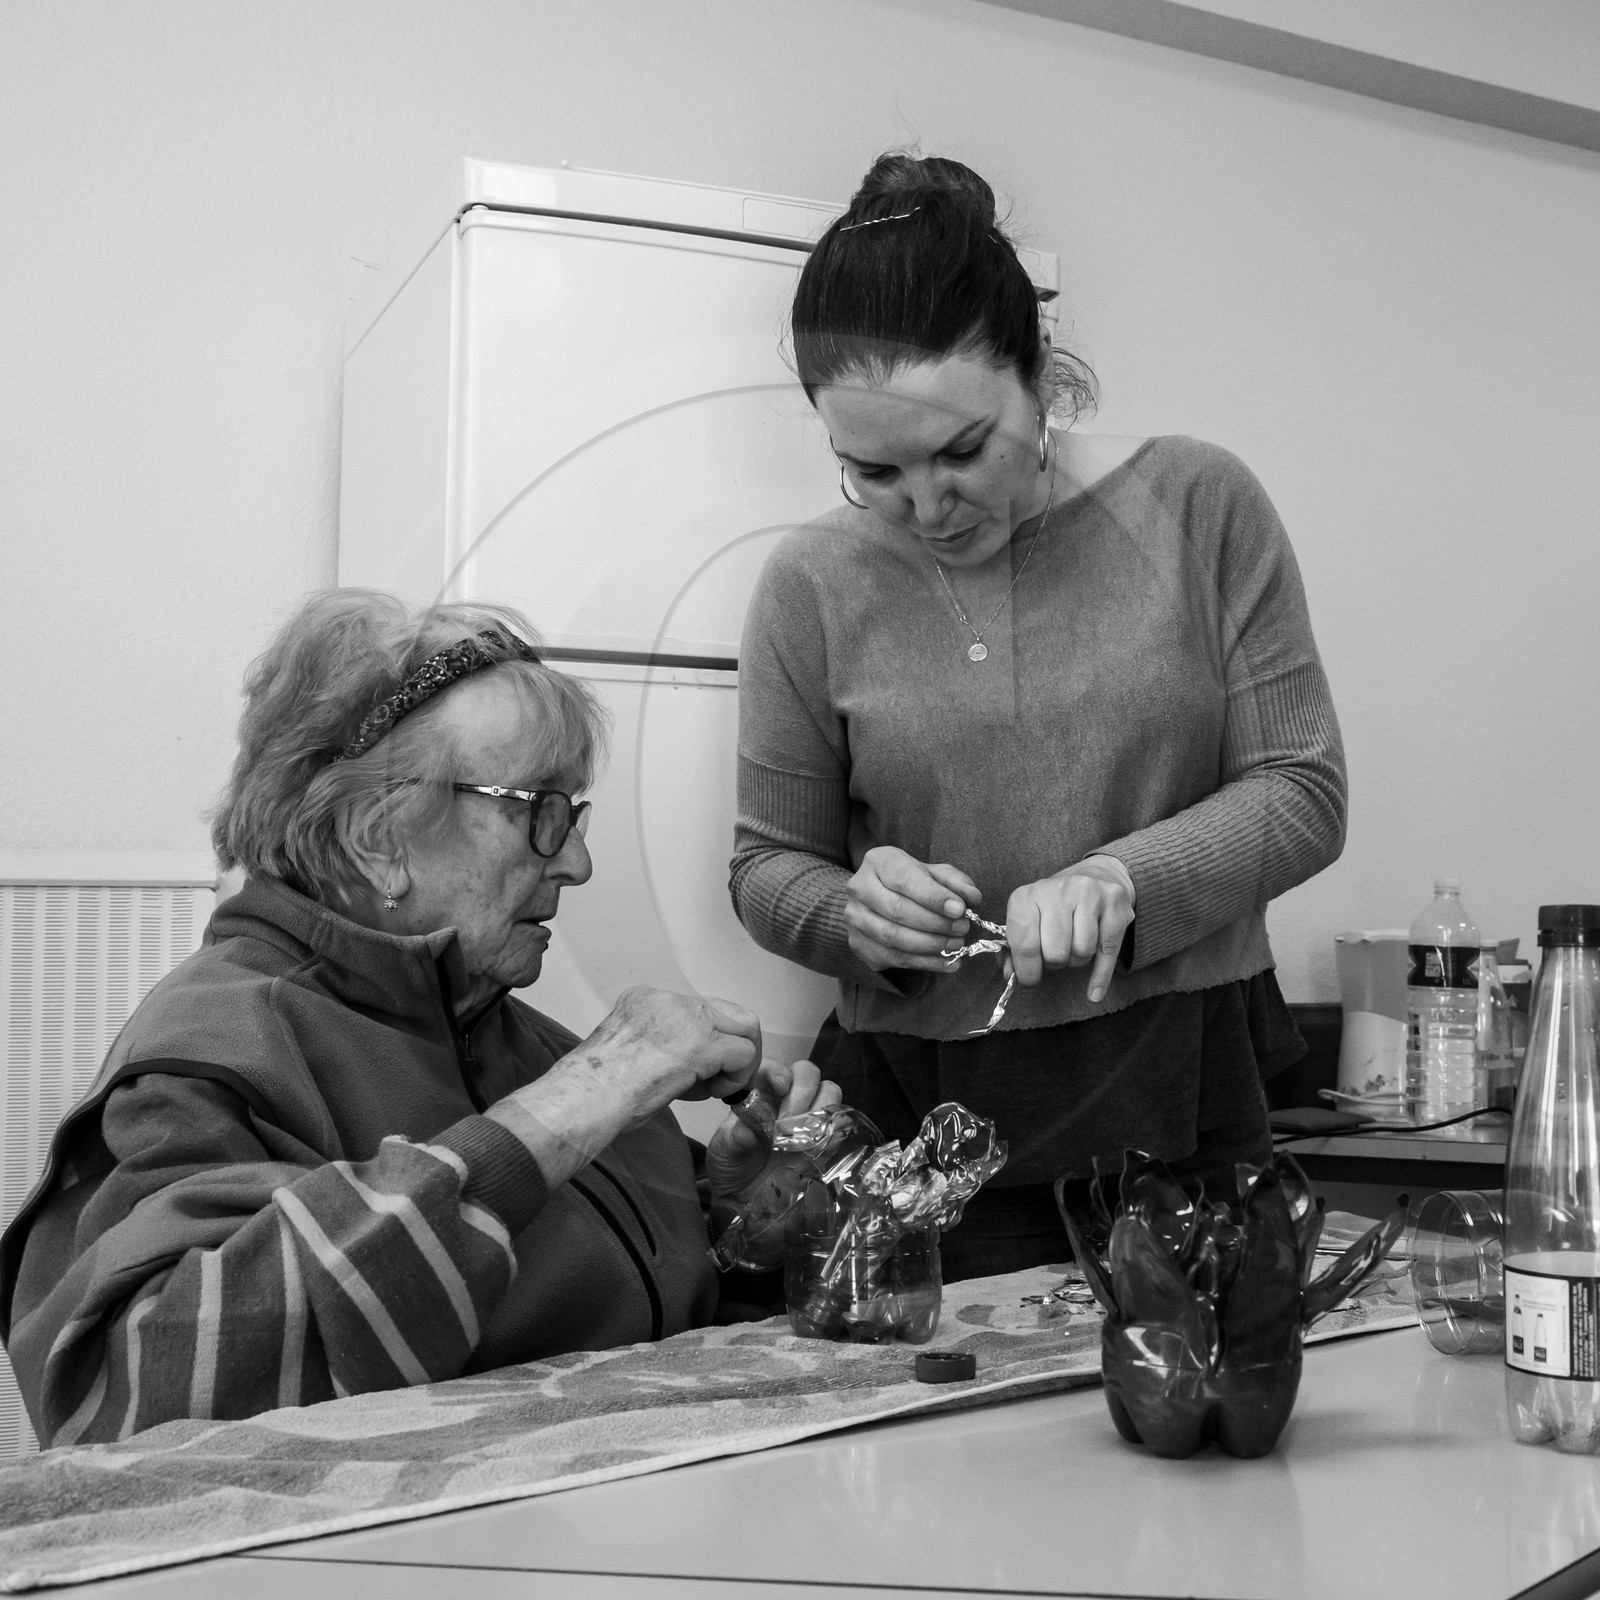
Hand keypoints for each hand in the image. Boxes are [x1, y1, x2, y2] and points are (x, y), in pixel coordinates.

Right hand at [487, 988, 762, 1188]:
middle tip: (721, 1081)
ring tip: (714, 1089)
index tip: (696, 1073)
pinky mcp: (701, 1043)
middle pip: (730, 1012)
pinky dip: (737, 1078)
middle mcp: (668, 1000)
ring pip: (746, 1028)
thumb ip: (656, 1048)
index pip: (699, 1011)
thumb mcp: (624, 1053)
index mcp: (646, 999)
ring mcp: (687, 1017)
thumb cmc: (592, 1090)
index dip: (708, 1043)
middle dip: (735, 1048)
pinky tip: (713, 1094)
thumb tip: (683, 1066)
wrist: (584, 1097)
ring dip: (738, 1064)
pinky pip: (744, 1054)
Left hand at [704, 1057, 841, 1206]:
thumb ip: (736, 1137)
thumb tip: (748, 1130)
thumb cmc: (731, 1163)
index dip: (778, 1072)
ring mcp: (808, 1116)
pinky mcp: (824, 1138)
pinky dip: (832, 1131)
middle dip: (802, 1092)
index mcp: (760, 1090)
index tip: (778, 1087)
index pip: (773, 1067)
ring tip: (803, 1135)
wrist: (743, 1195)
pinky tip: (816, 1147)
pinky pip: (839, 1124)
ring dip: (820, 1107)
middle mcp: (787, 1097)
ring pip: (829, 1091)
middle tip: (788, 1122)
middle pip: (807, 1073)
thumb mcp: (725, 1150)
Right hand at [845, 846, 981, 973]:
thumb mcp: (934, 873)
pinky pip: (893, 958)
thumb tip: (972, 898)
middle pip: (897, 910)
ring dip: (930, 945)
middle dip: (936, 923)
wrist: (876, 898)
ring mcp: (855, 918)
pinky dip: (925, 963)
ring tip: (956, 946)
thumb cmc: (911, 882)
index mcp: (879, 862)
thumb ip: (955, 882)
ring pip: (893, 937)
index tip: (960, 909)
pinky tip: (947, 962)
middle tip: (962, 929)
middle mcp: (860, 888)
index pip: (905, 879)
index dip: (934, 897)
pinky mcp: (859, 944)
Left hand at [1005, 858, 1133, 1002]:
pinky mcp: (1116, 907)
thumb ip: (1015, 948)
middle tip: (1055, 956)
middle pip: (1055, 952)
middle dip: (1054, 963)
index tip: (1029, 981)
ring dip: (1077, 960)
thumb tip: (1011, 975)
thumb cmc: (1055, 905)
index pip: (1024, 943)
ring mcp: (1089, 895)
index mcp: (1027, 895)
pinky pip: (1107, 953)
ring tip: (1074, 947)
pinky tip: (1093, 992)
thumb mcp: (1030, 918)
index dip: (1026, 970)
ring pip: (1082, 952)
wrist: (1097, 875)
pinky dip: (1099, 977)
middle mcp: (1058, 891)